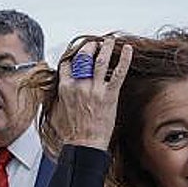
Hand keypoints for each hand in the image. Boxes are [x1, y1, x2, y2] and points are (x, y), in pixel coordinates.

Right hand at [51, 36, 132, 150]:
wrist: (84, 145)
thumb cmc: (73, 133)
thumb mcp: (59, 110)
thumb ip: (61, 96)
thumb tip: (61, 89)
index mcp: (66, 88)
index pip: (68, 64)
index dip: (74, 56)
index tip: (79, 54)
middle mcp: (80, 86)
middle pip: (84, 57)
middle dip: (90, 47)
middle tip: (95, 44)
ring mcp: (95, 89)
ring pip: (101, 61)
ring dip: (106, 48)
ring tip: (110, 41)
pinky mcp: (109, 95)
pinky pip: (118, 73)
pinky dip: (124, 59)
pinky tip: (128, 50)